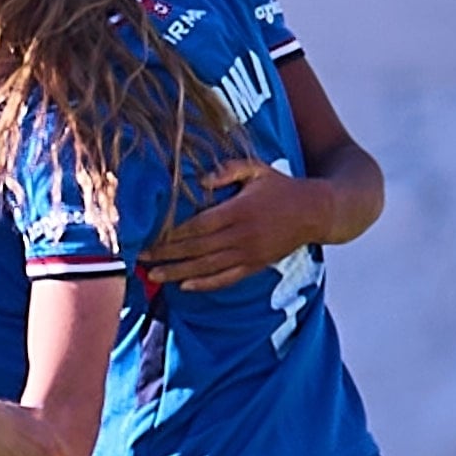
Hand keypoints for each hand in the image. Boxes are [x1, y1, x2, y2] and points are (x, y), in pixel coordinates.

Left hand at [140, 158, 325, 289]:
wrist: (315, 212)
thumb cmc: (281, 187)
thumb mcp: (256, 169)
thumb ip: (228, 170)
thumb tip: (200, 179)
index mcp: (238, 211)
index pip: (197, 226)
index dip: (171, 234)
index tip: (149, 237)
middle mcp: (242, 236)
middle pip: (196, 249)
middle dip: (166, 255)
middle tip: (139, 258)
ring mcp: (249, 254)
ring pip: (207, 268)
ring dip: (178, 273)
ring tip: (153, 276)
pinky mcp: (255, 266)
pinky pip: (227, 279)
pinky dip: (205, 285)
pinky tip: (186, 287)